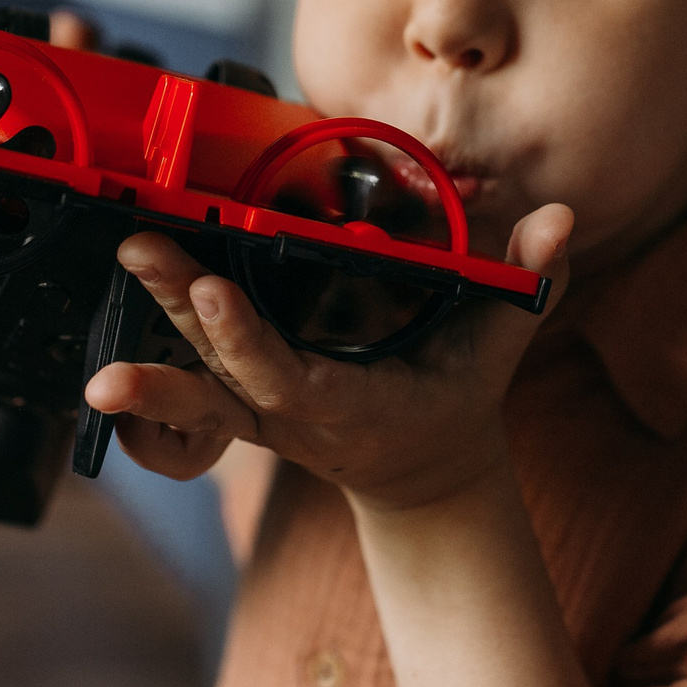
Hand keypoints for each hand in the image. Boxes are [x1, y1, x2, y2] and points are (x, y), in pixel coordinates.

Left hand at [84, 204, 572, 509]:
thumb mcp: (500, 347)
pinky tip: (126, 272)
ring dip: (150, 316)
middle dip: (170, 319)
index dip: (241, 338)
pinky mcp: (238, 392)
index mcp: (343, 407)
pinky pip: (187, 362)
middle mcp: (286, 413)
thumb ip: (529, 282)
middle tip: (137, 252)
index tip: (210, 288)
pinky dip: (154, 325)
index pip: (281, 376)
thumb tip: (561, 219)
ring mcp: (256, 407)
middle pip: (214, 375)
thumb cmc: (457, 396)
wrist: (419, 468)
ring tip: (125, 250)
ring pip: (191, 368)